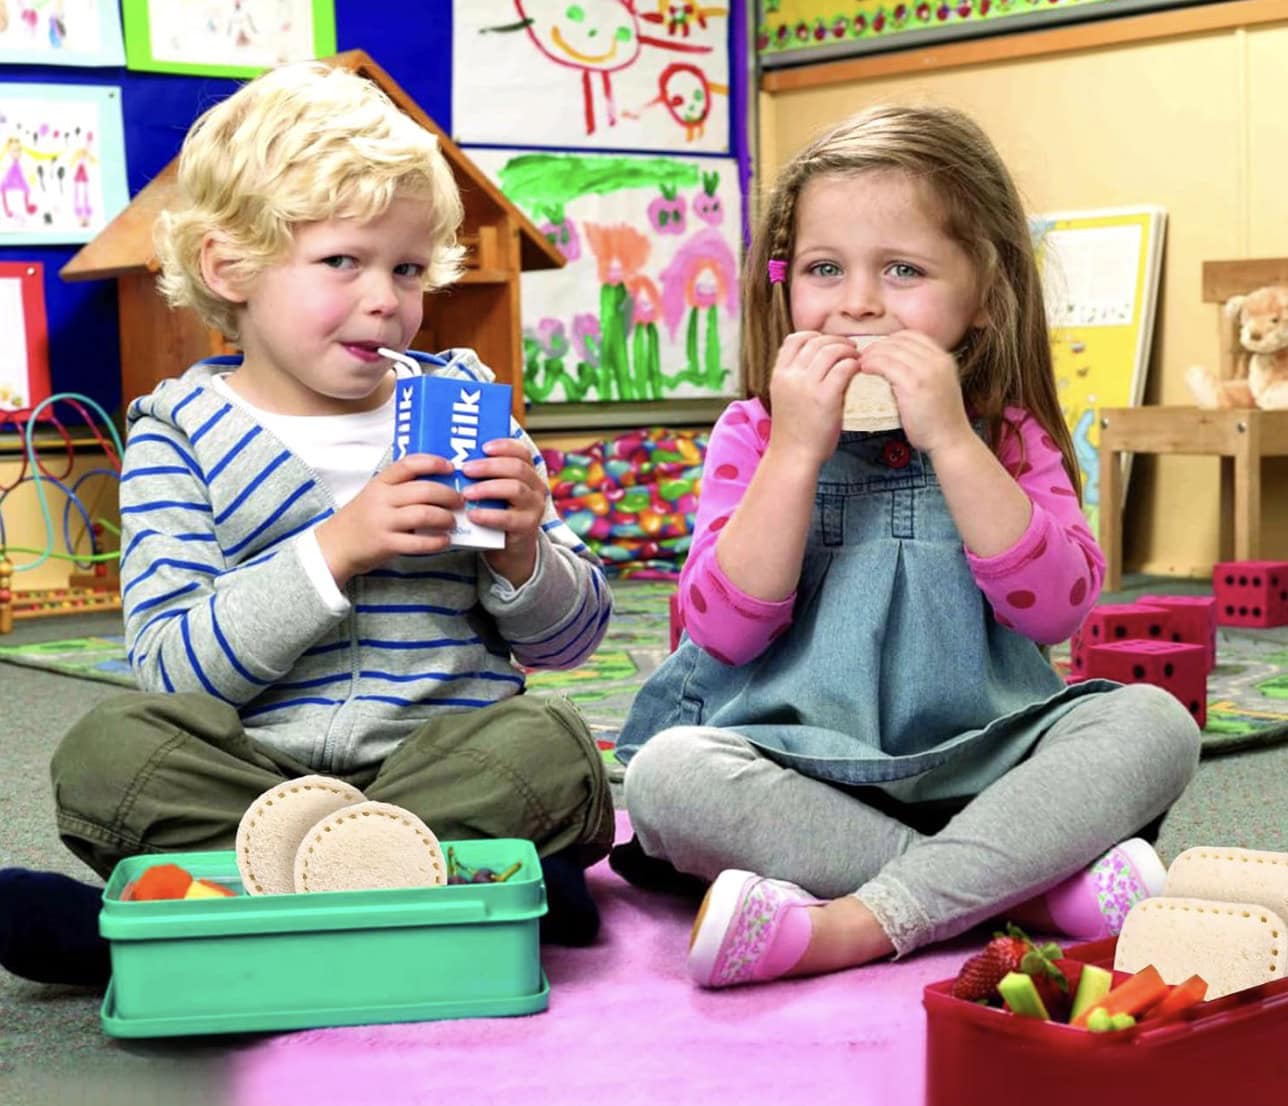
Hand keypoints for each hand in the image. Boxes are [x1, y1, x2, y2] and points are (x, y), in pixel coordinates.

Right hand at [315, 454, 463, 586]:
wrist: (335, 545)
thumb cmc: (362, 519)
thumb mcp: (375, 495)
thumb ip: (400, 489)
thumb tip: (440, 484)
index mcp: (380, 483)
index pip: (409, 464)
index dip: (433, 462)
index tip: (451, 467)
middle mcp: (381, 499)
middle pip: (424, 490)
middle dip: (449, 495)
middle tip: (460, 501)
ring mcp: (383, 521)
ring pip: (424, 514)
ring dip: (446, 518)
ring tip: (452, 522)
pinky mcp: (386, 544)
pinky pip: (418, 543)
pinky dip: (437, 542)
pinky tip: (444, 541)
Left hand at [461, 437, 547, 586]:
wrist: (509, 549)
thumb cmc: (496, 514)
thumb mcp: (494, 492)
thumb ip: (483, 477)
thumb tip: (452, 460)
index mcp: (528, 474)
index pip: (522, 452)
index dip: (504, 446)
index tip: (483, 447)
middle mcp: (536, 488)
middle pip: (517, 468)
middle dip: (489, 466)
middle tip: (465, 469)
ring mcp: (534, 507)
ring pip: (515, 489)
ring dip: (488, 488)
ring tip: (466, 493)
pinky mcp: (528, 527)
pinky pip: (509, 518)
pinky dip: (489, 515)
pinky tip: (472, 515)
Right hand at [766, 331, 861, 467]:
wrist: (793, 456)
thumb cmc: (793, 430)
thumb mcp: (784, 397)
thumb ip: (795, 378)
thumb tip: (818, 360)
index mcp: (778, 374)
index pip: (794, 339)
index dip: (814, 336)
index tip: (828, 342)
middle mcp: (790, 376)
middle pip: (816, 342)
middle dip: (837, 341)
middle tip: (850, 348)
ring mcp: (807, 386)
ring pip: (831, 350)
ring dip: (848, 350)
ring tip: (857, 358)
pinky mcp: (825, 397)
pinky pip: (843, 368)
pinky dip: (853, 364)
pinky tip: (858, 370)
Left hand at [856, 331, 973, 454]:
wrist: (951, 440)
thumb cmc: (940, 420)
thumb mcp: (939, 386)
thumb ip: (924, 372)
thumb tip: (899, 366)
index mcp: (944, 359)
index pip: (913, 336)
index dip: (892, 340)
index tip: (879, 350)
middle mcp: (937, 360)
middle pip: (899, 340)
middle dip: (878, 345)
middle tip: (864, 356)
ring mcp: (926, 371)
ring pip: (890, 350)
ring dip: (872, 354)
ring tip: (861, 363)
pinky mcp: (913, 384)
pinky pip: (886, 364)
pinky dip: (872, 364)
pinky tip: (865, 370)